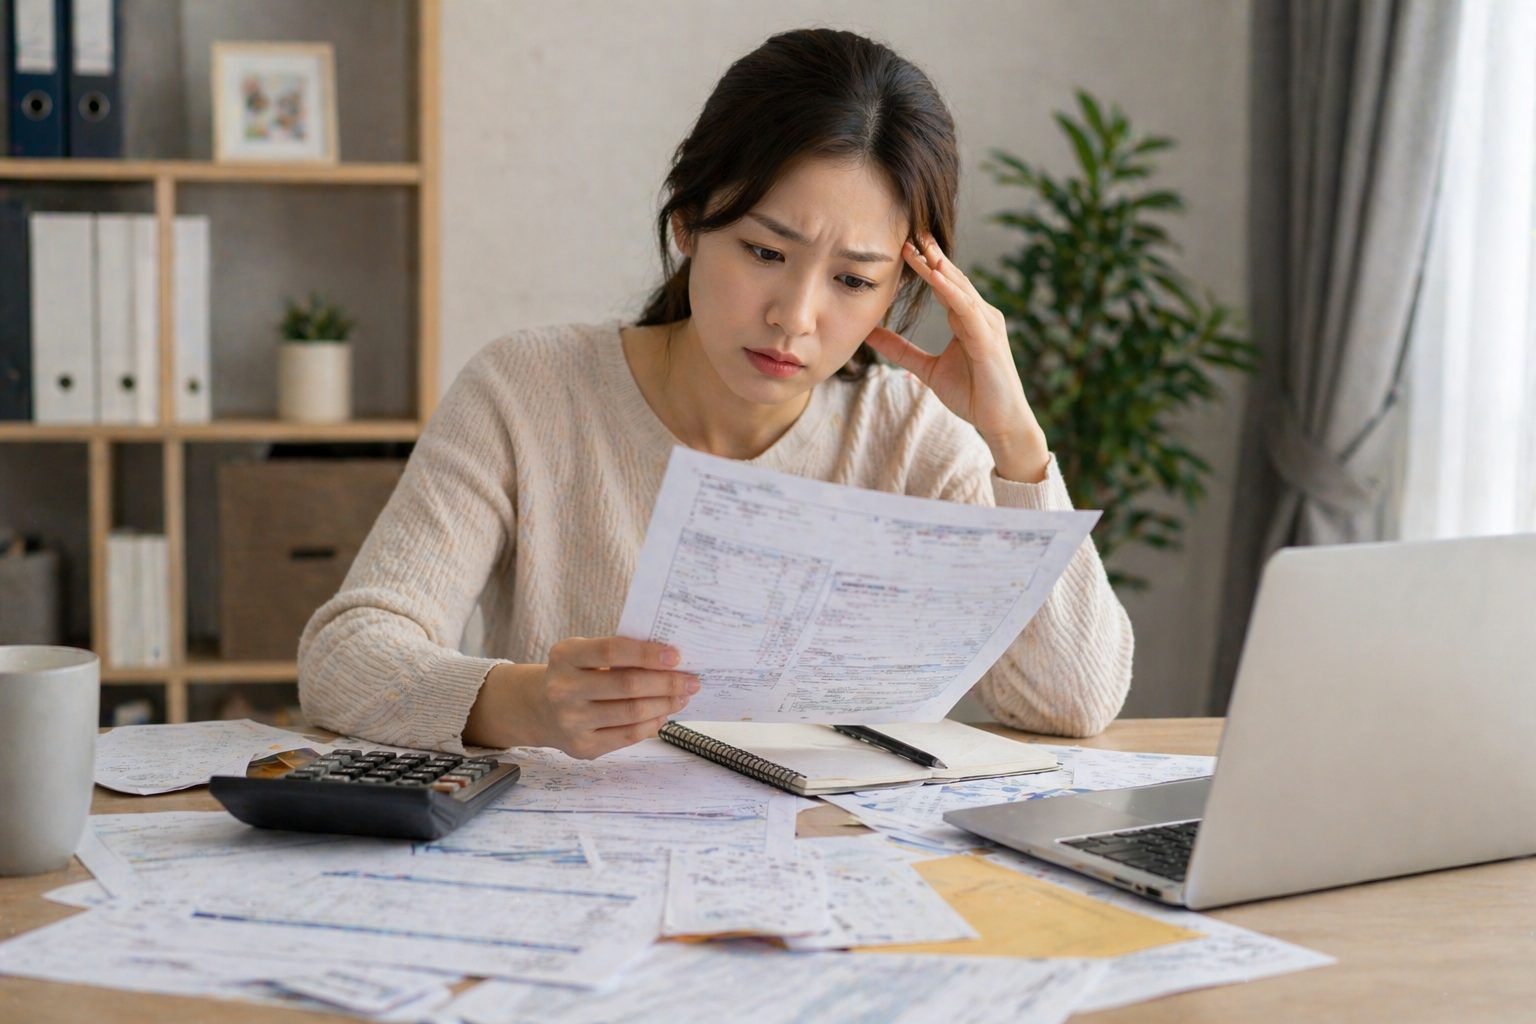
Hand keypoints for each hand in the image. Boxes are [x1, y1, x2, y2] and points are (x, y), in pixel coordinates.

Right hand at [462, 637, 699, 757]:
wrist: (539, 709)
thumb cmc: (575, 674)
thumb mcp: (584, 654)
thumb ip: (618, 653)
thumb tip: (669, 660)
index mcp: (565, 656)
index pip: (613, 650)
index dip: (648, 653)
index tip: (676, 656)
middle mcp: (563, 690)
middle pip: (627, 685)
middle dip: (666, 683)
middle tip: (691, 680)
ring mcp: (571, 722)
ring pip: (632, 713)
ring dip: (665, 704)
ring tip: (682, 697)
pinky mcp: (582, 746)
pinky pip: (628, 735)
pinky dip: (652, 723)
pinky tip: (664, 713)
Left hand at [863, 235, 1050, 483]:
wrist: (999, 422)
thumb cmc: (972, 394)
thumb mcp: (927, 369)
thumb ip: (901, 350)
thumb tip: (870, 334)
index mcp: (967, 319)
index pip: (943, 284)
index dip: (925, 264)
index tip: (903, 244)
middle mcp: (980, 315)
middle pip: (952, 278)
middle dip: (931, 255)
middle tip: (910, 230)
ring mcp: (987, 325)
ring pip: (959, 288)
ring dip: (938, 267)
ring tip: (918, 246)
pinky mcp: (988, 339)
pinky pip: (967, 309)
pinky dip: (951, 291)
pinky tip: (935, 276)